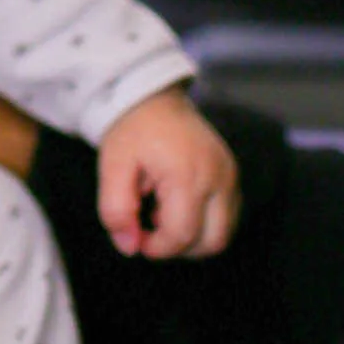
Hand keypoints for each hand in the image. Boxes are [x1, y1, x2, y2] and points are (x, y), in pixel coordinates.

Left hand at [97, 86, 238, 258]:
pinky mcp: (232, 173)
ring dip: (193, 237)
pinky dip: (205, 223)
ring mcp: (230, 174)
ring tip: (163, 214)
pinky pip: (227, 215)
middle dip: (179, 247)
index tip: (136, 237)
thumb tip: (129, 247)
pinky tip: (178, 206)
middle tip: (151, 229)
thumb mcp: (111, 167)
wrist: (151, 96)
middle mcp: (218, 177)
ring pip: (223, 233)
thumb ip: (116, 210)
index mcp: (187, 174)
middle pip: (213, 242)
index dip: (157, 247)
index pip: (182, 235)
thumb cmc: (131, 130)